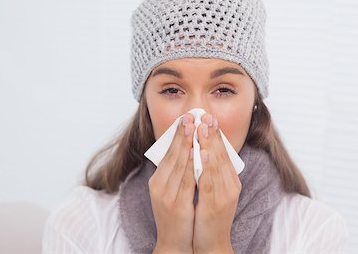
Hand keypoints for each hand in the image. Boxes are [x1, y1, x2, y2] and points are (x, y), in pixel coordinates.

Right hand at [149, 113, 195, 253]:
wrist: (174, 243)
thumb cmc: (176, 217)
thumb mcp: (172, 192)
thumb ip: (177, 174)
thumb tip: (188, 152)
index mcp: (158, 181)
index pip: (168, 153)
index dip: (177, 135)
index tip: (186, 118)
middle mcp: (159, 185)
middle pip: (172, 155)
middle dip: (182, 134)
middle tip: (190, 116)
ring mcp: (167, 195)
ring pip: (179, 165)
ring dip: (187, 144)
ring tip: (194, 127)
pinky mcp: (176, 204)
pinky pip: (186, 181)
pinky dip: (192, 165)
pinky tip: (199, 153)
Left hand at [192, 113, 240, 253]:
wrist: (211, 244)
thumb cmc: (209, 216)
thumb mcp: (213, 191)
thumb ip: (210, 173)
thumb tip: (202, 152)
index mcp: (230, 181)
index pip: (224, 153)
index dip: (217, 135)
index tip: (209, 118)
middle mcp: (230, 185)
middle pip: (222, 155)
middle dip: (213, 134)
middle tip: (206, 115)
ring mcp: (224, 195)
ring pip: (216, 165)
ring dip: (209, 145)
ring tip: (203, 127)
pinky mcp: (214, 205)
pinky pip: (209, 182)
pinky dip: (206, 167)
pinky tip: (202, 153)